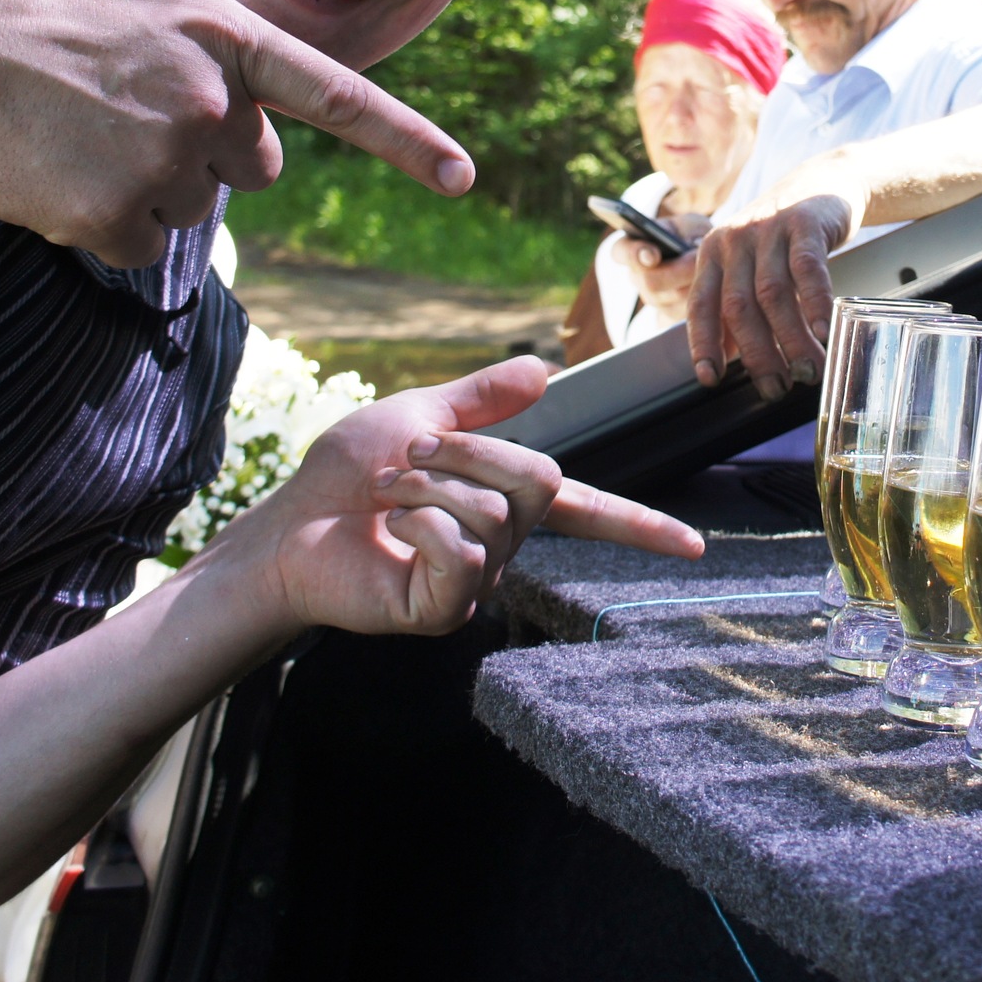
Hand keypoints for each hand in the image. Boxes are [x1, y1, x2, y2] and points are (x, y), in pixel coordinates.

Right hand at [0, 0, 474, 267]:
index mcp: (227, 37)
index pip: (339, 96)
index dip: (407, 142)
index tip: (463, 177)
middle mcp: (210, 99)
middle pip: (254, 164)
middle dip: (203, 147)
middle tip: (124, 103)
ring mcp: (165, 158)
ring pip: (192, 206)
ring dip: (145, 184)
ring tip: (81, 127)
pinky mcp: (115, 212)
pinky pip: (136, 245)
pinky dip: (99, 224)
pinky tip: (58, 169)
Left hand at [250, 356, 702, 636]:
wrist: (286, 524)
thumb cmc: (343, 478)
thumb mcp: (417, 415)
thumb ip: (482, 399)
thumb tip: (545, 371)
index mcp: (504, 503)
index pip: (588, 511)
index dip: (642, 527)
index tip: (695, 545)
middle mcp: (502, 545)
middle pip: (542, 479)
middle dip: (469, 450)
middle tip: (409, 456)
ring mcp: (474, 582)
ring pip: (499, 510)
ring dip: (429, 482)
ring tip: (387, 494)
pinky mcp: (442, 610)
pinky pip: (464, 550)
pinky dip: (421, 520)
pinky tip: (390, 529)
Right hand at [622, 212, 709, 320]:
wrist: (707, 261)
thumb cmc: (693, 236)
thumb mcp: (690, 224)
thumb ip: (686, 232)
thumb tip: (689, 248)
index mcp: (632, 247)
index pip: (622, 251)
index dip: (634, 254)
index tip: (653, 254)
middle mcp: (637, 276)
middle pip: (650, 282)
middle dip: (678, 272)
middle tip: (699, 260)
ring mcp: (653, 299)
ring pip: (672, 299)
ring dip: (695, 285)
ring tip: (715, 270)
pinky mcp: (670, 317)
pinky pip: (685, 315)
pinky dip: (704, 301)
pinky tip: (719, 288)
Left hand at [686, 193, 854, 400]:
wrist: (821, 183)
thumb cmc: (782, 238)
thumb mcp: (751, 265)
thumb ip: (739, 307)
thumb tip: (728, 361)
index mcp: (713, 255)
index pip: (700, 305)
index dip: (703, 344)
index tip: (710, 379)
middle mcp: (734, 240)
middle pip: (738, 307)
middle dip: (757, 354)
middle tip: (776, 388)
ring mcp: (768, 229)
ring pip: (773, 294)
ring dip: (791, 339)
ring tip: (808, 370)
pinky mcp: (804, 223)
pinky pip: (808, 269)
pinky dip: (815, 304)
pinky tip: (825, 331)